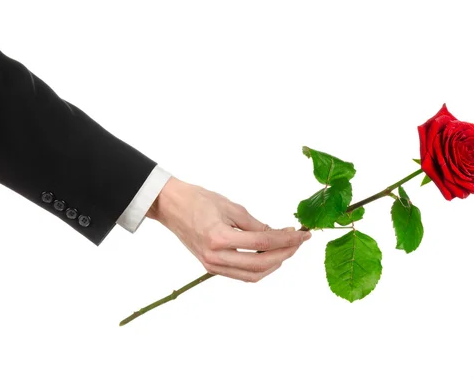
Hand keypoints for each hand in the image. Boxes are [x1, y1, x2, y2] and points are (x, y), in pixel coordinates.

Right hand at [146, 176, 311, 281]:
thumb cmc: (198, 199)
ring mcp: (211, 265)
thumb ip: (255, 224)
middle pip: (261, 264)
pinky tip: (270, 256)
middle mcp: (215, 256)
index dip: (287, 240)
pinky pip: (241, 274)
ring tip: (287, 249)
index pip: (263, 244)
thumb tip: (277, 235)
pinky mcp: (210, 267)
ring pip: (253, 275)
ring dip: (274, 264)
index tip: (303, 235)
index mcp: (219, 238)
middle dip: (285, 254)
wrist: (170, 206)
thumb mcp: (231, 207)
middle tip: (298, 242)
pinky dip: (259, 268)